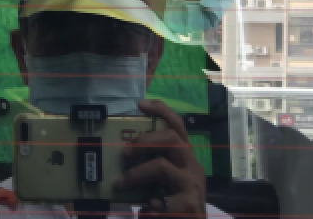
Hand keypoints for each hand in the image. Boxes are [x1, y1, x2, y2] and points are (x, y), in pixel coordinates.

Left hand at [113, 100, 205, 217]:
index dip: (161, 110)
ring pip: (160, 166)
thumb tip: (121, 158)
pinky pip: (161, 200)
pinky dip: (148, 205)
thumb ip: (149, 168)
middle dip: (144, 140)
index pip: (177, 127)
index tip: (140, 104)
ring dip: (135, 174)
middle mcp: (192, 167)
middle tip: (124, 152)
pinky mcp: (188, 206)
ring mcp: (192, 186)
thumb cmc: (173, 205)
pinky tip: (145, 211)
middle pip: (172, 138)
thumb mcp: (162, 182)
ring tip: (119, 184)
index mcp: (184, 158)